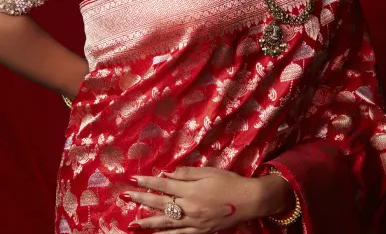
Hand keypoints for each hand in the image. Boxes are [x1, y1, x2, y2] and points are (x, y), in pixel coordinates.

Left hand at [122, 166, 266, 233]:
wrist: (248, 201)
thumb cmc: (229, 181)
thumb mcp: (208, 171)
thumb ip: (186, 174)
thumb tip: (166, 174)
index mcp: (191, 190)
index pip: (163, 185)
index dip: (147, 182)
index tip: (132, 179)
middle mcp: (189, 207)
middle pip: (160, 203)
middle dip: (141, 200)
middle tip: (124, 197)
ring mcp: (193, 222)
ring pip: (166, 223)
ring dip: (147, 223)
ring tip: (131, 224)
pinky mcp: (199, 231)